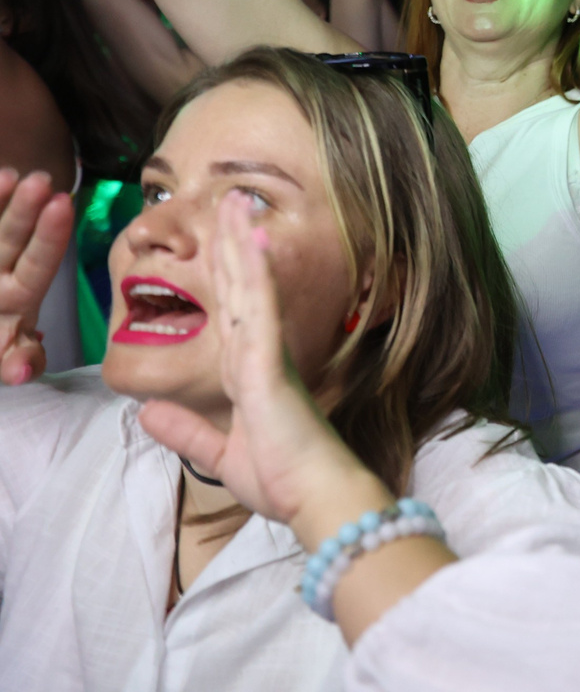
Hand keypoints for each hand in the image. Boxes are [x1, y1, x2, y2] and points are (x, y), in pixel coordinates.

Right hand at [0, 169, 72, 385]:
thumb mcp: (4, 357)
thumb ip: (14, 360)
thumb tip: (25, 373)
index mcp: (18, 295)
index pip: (38, 263)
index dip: (50, 237)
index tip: (63, 203)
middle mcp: (0, 272)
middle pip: (11, 237)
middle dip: (23, 211)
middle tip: (41, 179)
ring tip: (9, 175)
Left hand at [138, 192, 383, 532]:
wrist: (316, 496)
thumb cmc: (283, 479)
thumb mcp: (219, 454)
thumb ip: (186, 431)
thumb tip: (148, 412)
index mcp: (248, 372)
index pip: (232, 309)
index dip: (227, 269)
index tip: (225, 235)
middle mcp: (258, 354)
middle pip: (241, 285)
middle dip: (234, 241)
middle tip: (232, 197)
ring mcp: (266, 355)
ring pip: (249, 287)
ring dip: (241, 242)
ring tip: (236, 201)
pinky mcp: (268, 365)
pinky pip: (258, 312)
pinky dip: (254, 277)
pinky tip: (252, 245)